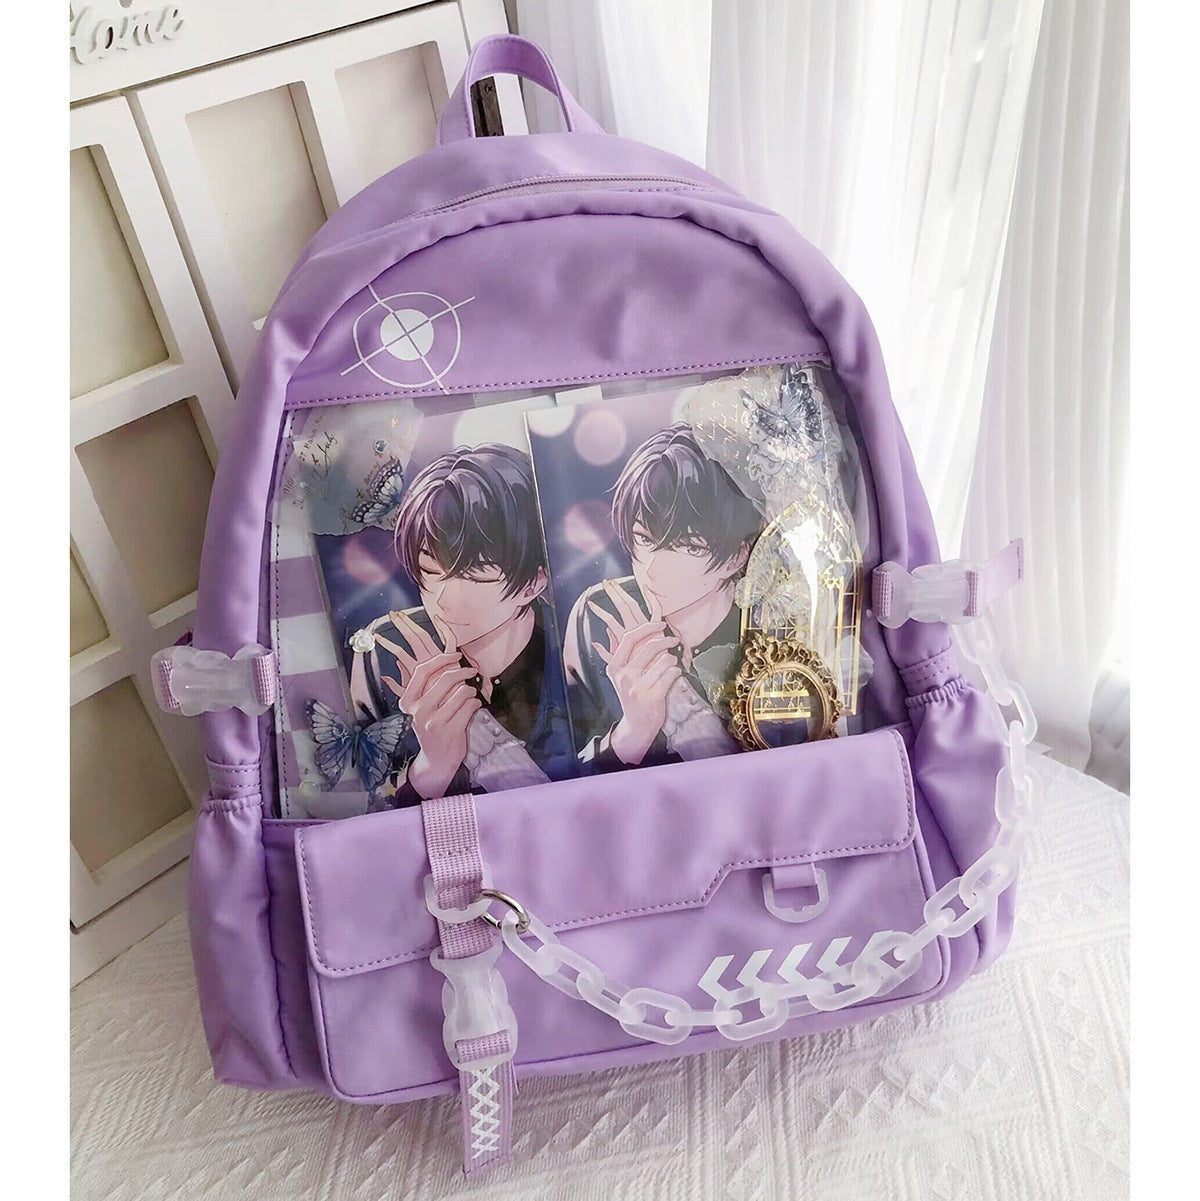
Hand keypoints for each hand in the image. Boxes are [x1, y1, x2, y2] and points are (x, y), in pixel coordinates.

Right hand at [375, 612, 481, 799]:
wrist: (435, 761)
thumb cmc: (431, 728)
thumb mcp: (421, 709)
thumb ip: (427, 687)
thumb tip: (440, 659)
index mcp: (408, 702)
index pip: (423, 671)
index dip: (441, 659)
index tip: (456, 656)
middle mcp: (419, 711)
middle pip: (446, 679)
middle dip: (464, 672)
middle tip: (472, 671)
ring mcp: (434, 722)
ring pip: (462, 692)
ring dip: (471, 691)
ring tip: (470, 697)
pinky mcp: (451, 731)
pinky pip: (470, 706)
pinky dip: (476, 703)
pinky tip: (473, 707)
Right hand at [588, 580, 681, 765]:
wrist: (637, 724)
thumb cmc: (633, 695)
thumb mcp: (621, 675)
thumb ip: (624, 653)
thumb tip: (614, 628)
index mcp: (614, 667)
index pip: (629, 638)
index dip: (647, 628)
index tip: (660, 624)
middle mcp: (623, 676)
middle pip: (649, 647)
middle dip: (666, 640)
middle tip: (674, 640)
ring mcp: (637, 687)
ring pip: (664, 660)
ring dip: (672, 660)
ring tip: (670, 666)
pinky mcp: (651, 696)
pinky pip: (671, 673)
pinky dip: (677, 672)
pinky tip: (674, 676)